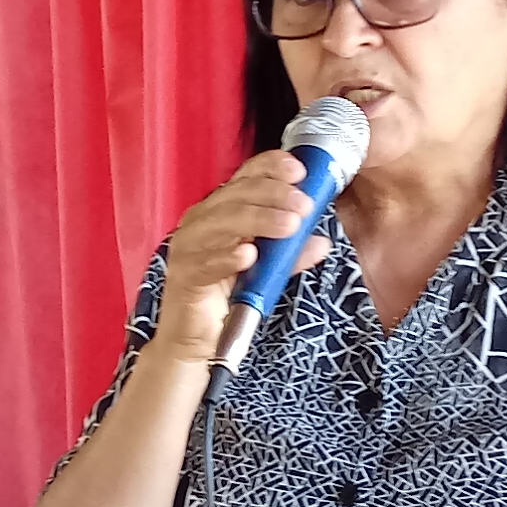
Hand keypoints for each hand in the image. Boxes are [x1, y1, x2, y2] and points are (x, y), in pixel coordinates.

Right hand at [153, 149, 319, 364]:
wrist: (194, 338)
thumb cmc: (227, 294)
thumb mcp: (267, 269)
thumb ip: (291, 253)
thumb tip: (322, 241)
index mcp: (220, 210)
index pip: (245, 177)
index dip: (270, 168)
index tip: (299, 170)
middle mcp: (201, 221)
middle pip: (236, 195)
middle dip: (273, 195)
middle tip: (303, 204)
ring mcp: (189, 247)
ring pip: (222, 223)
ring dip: (258, 220)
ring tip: (289, 225)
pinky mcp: (184, 276)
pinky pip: (206, 263)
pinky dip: (228, 257)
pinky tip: (249, 255)